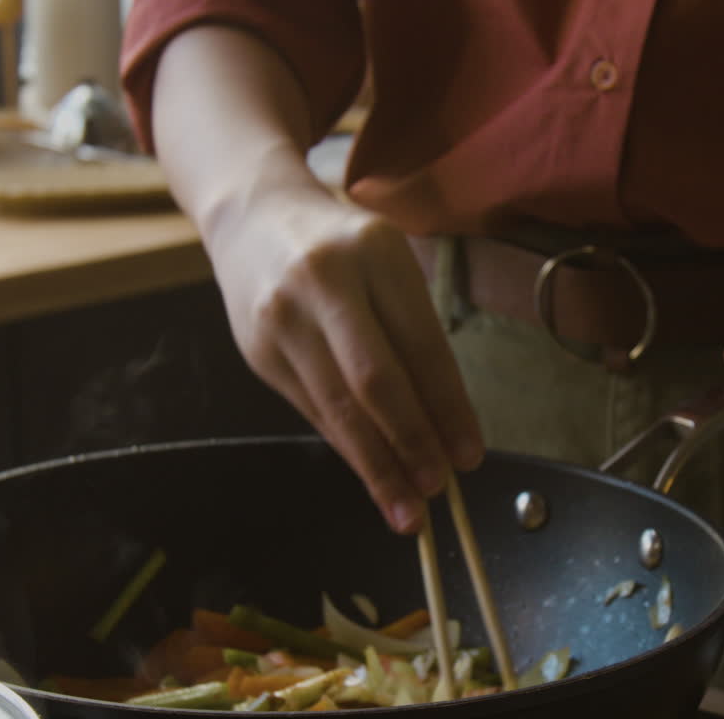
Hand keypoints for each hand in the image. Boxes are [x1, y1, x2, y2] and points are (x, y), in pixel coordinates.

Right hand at [206, 190, 483, 532]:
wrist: (253, 215)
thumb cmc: (342, 247)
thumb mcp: (388, 266)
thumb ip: (413, 336)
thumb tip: (444, 426)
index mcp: (376, 256)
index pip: (422, 346)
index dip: (449, 409)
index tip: (470, 456)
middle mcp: (325, 283)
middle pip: (376, 382)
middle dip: (412, 443)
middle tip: (438, 490)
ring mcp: (283, 318)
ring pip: (338, 407)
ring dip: (376, 466)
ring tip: (406, 509)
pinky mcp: (257, 350)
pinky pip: (311, 410)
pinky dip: (346, 447)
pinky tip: (371, 474)